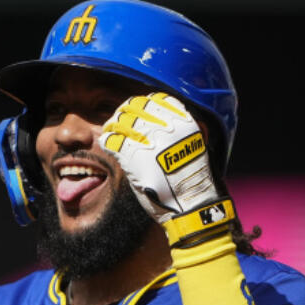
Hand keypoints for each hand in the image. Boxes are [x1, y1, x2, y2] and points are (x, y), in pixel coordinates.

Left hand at [99, 92, 220, 222]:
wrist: (190, 204)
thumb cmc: (192, 180)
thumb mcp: (196, 147)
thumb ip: (183, 131)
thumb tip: (173, 120)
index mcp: (183, 121)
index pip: (156, 100)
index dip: (142, 105)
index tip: (136, 112)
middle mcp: (166, 126)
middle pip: (136, 107)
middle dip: (125, 113)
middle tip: (118, 122)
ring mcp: (149, 139)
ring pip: (121, 120)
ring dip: (113, 125)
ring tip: (111, 132)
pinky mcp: (132, 156)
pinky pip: (112, 140)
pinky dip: (108, 141)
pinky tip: (108, 145)